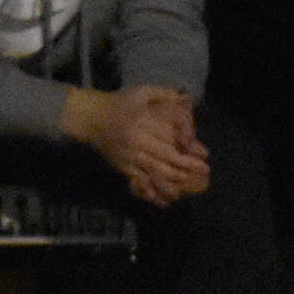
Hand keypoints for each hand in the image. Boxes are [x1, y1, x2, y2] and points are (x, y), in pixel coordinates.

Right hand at [64, 86, 209, 206]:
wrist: (89, 118)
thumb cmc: (119, 104)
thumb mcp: (142, 92)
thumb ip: (165, 94)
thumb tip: (186, 100)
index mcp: (144, 121)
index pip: (171, 136)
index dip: (190, 147)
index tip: (204, 154)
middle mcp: (138, 140)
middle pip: (167, 157)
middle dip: (187, 168)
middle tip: (204, 174)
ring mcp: (129, 156)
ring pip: (155, 172)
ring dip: (174, 183)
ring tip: (189, 189)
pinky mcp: (122, 167)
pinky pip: (139, 182)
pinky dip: (151, 192)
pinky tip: (162, 201)